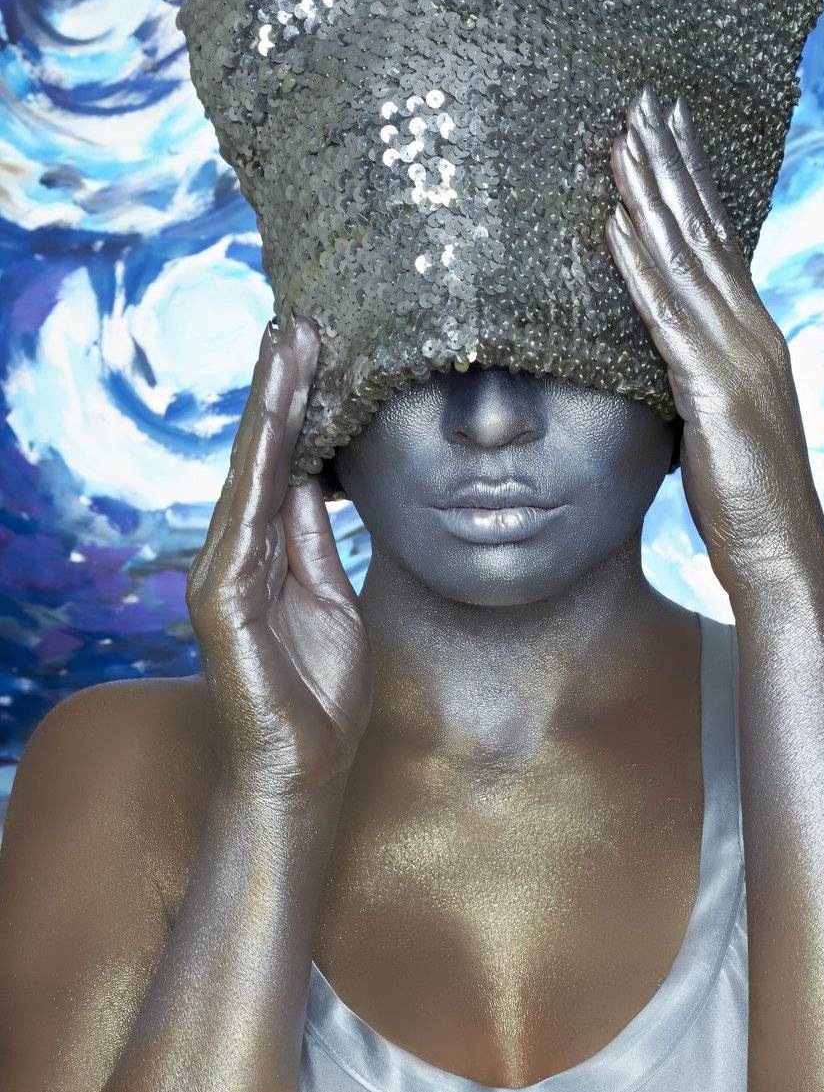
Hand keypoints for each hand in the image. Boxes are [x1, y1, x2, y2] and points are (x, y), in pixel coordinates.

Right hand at [186, 313, 372, 802]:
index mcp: (264, 554)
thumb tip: (312, 477)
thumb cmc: (321, 694)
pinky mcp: (222, 603)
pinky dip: (260, 471)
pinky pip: (246, 524)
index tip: (316, 348)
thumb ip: (315, 542)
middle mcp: (235, 555)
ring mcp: (223, 576)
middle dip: (282, 388)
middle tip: (299, 321)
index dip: (298, 407)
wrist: (305, 770)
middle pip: (261, 456)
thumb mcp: (333, 601)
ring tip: (289, 348)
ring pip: (250, 476)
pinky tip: (276, 425)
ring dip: (272, 410)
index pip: (282, 465)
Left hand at [606, 86, 823, 600]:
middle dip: (671, 163)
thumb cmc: (745, 495)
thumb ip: (694, 372)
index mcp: (753, 333)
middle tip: (642, 101)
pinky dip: (638, 267)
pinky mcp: (712, 390)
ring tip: (620, 140)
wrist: (779, 550)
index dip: (691, 180)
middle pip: (704, 231)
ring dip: (649, 196)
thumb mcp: (718, 418)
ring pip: (684, 260)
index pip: (719, 238)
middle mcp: (751, 330)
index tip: (666, 128)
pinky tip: (613, 225)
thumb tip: (658, 350)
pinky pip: (665, 318)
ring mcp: (736, 356)